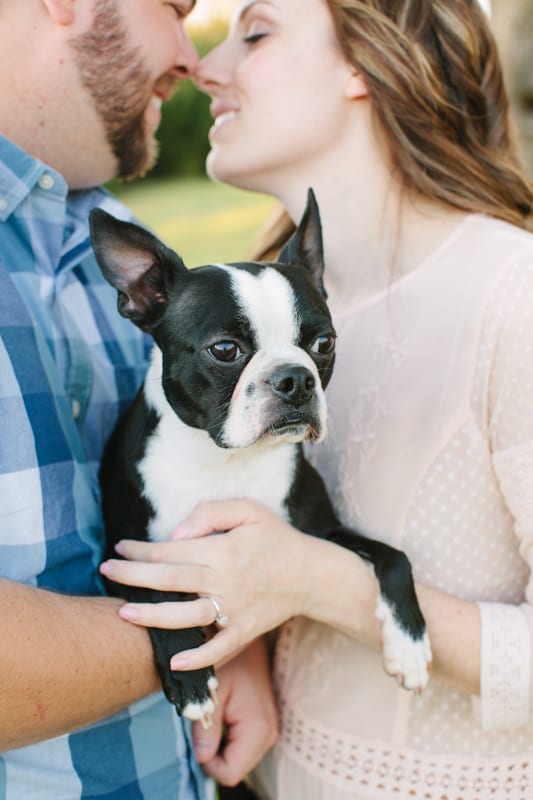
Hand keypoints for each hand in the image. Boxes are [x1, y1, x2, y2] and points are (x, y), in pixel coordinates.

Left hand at [99, 500, 319, 667]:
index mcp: (224, 550)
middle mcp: (226, 581)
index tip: (121, 547)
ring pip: (186, 616)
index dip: (142, 549)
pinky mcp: (245, 631)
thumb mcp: (249, 510)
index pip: (172, 551)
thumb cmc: (277, 538)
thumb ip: (210, 514)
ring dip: (152, 616)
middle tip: (106, 571)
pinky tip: (172, 660)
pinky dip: (197, 656)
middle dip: (133, 577)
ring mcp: (235, 610)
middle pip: (170, 581)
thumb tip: (175, 536)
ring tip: (122, 613)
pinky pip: (219, 648)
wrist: (313, 574)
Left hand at [192, 637, 277, 785]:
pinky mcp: (264, 723)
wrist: (243, 638)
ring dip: (220, 746)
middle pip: (235, 768)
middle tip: (201, 725)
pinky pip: (242, 746)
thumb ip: (205, 730)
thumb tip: (202, 757)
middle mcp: (269, 733)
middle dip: (214, 755)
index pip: (229, 772)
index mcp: (258, 729)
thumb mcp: (211, 694)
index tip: (197, 736)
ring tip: (211, 715)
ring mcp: (269, 729)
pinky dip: (227, 738)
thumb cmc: (226, 660)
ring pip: (238, 758)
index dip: (207, 763)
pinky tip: (220, 715)